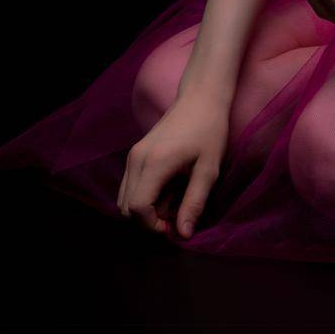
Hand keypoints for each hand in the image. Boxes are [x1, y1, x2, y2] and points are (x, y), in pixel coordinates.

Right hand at [117, 89, 230, 239]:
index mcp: (154, 163)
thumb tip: (183, 235)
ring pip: (124, 198)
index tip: (174, 226)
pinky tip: (168, 188)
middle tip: (176, 213)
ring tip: (174, 199)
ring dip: (145, 208)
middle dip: (148, 219)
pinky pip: (130, 185)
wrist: (200, 98)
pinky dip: (143, 195)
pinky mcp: (135, 153)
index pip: (137, 208)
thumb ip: (194, 202)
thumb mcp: (209, 169)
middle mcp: (136, 159)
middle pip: (126, 207)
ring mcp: (133, 155)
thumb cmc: (210, 131)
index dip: (153, 225)